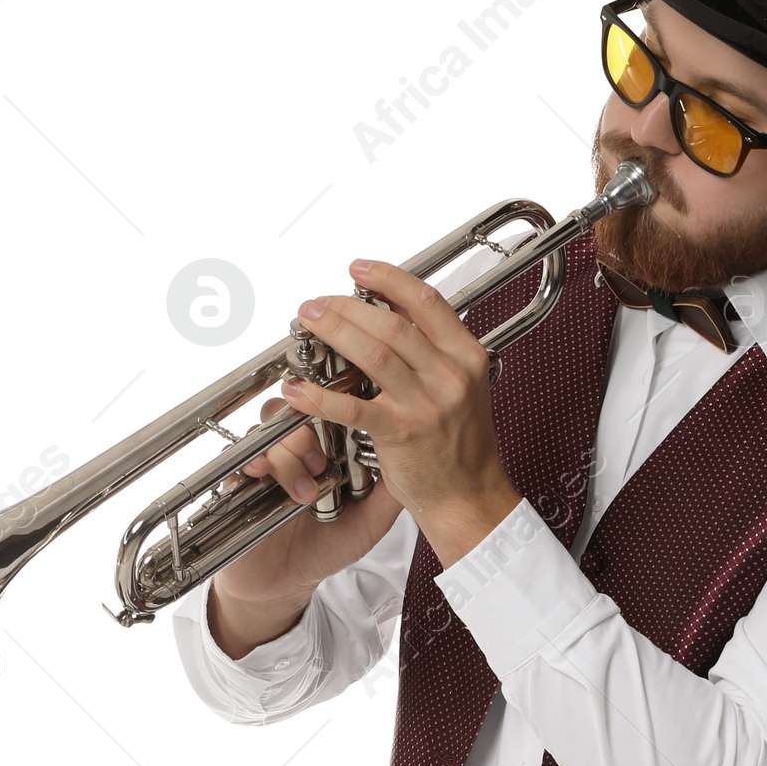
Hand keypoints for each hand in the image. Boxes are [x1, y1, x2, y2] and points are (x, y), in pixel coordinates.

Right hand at [210, 396, 403, 616]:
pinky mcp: (240, 479)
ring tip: (304, 494)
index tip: (348, 421)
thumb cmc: (327, 548)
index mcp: (328, 451)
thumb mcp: (370, 522)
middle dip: (311, 436)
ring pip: (271, 430)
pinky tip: (265, 475)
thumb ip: (390, 493)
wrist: (286, 583)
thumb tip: (417, 460)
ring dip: (289, 457)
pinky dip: (254, 460)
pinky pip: (240, 454)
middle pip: (298, 411)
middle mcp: (297, 450)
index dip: (337, 410)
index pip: (331, 411)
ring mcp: (267, 461)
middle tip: (322, 469)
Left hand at [280, 258, 522, 566]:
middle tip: (318, 301)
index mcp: (466, 356)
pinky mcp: (400, 433)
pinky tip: (297, 389)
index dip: (388, 279)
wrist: (469, 496)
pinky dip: (319, 395)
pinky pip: (351, 406)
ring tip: (308, 322)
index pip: (426, 301)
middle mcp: (449, 375)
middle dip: (346, 306)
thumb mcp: (462, 385)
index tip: (358, 269)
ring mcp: (425, 404)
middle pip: (391, 323)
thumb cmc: (462, 445)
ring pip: (372, 353)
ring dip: (333, 332)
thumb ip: (434, 349)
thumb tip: (395, 310)